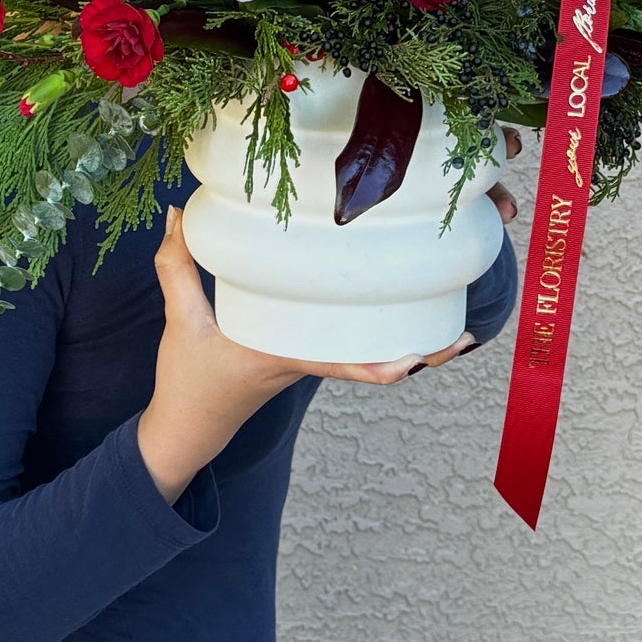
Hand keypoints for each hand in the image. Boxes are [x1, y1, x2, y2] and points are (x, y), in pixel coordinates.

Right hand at [138, 206, 468, 501]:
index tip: (422, 355)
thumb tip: (179, 212)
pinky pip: (352, 349)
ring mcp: (311, 362)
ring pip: (371, 355)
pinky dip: (381, 338)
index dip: (388, 363)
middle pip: (377, 361)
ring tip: (455, 325)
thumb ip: (177, 265)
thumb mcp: (180, 319)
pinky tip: (402, 313)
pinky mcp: (306, 358)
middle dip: (423, 351)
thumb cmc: (187, 380)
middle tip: (465, 333)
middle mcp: (307, 361)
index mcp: (284, 355)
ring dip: (412, 345)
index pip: (346, 364)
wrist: (188, 429)